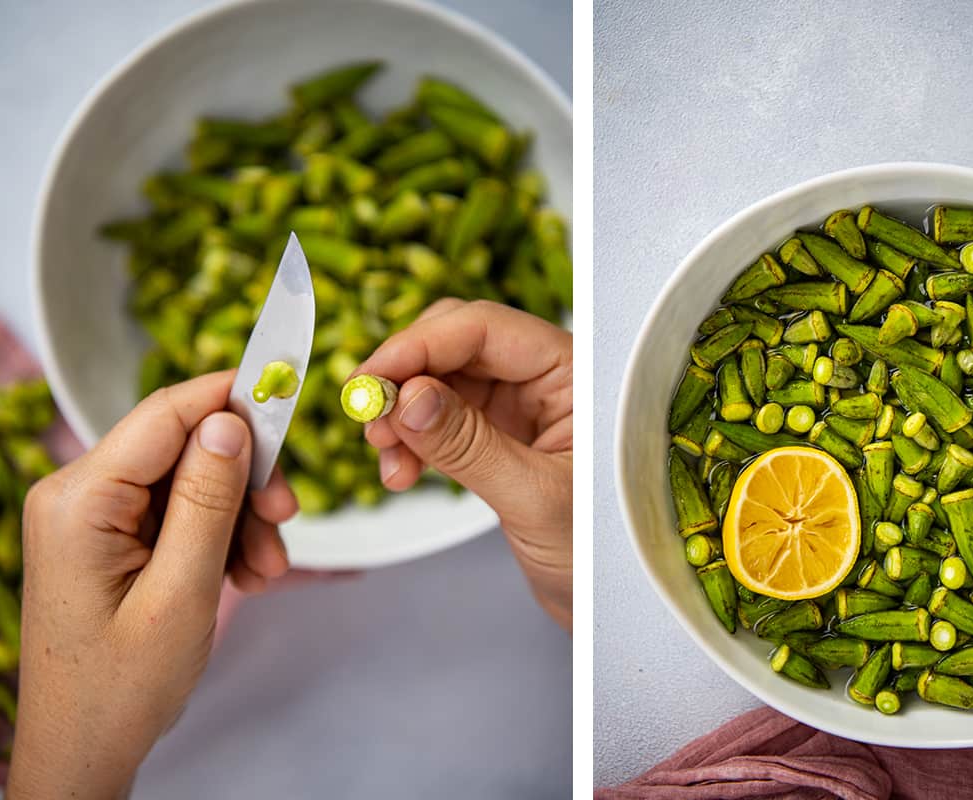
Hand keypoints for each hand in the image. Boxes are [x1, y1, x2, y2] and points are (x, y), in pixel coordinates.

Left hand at [8, 372, 296, 798]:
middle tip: (287, 519)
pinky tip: (245, 574)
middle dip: (246, 480)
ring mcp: (94, 516)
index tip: (292, 390)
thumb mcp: (181, 591)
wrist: (84, 747)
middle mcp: (80, 494)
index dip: (234, 397)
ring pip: (193, 480)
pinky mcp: (111, 537)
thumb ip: (208, 500)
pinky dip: (222, 536)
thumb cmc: (122, 685)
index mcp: (81, 499)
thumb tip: (231, 420)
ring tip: (266, 570)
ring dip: (241, 517)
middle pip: (186, 446)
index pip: (168, 413)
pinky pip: (182, 512)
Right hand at [357, 299, 572, 630]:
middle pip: (456, 344)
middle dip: (406, 375)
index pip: (486, 329)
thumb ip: (468, 445)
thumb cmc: (596, 554)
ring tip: (386, 454)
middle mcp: (545, 378)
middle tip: (369, 415)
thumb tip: (408, 398)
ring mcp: (519, 406)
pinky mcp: (498, 435)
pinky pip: (441, 417)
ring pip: (441, 380)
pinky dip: (412, 438)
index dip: (421, 345)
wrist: (603, 605)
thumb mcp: (532, 497)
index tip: (374, 378)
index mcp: (573, 374)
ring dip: (402, 411)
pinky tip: (400, 469)